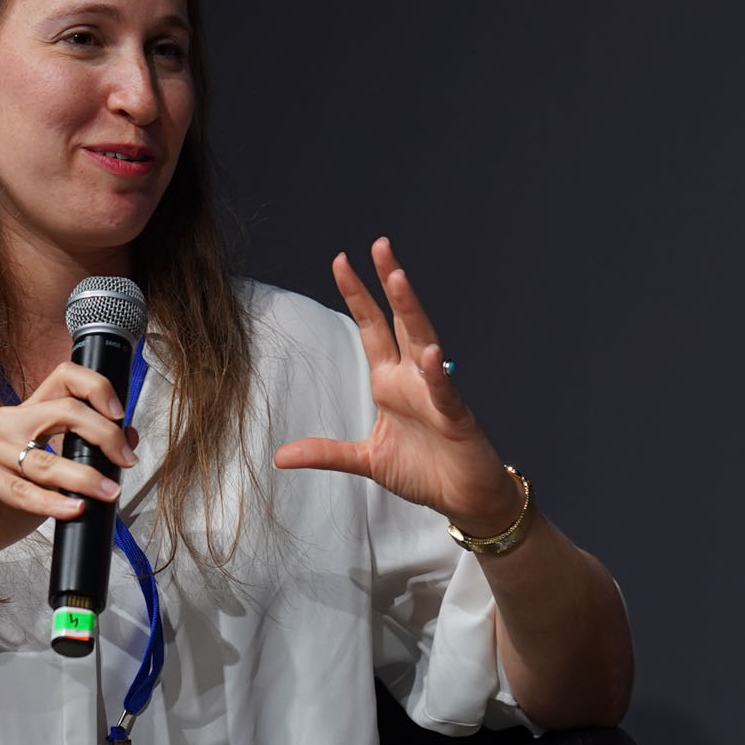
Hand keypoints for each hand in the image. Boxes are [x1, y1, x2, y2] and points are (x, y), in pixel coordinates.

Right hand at [0, 360, 140, 584]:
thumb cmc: (8, 506)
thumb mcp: (56, 478)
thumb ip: (85, 454)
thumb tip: (128, 437)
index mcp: (27, 413)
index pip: (64, 376)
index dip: (96, 387)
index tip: (119, 415)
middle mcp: (5, 420)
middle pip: (64, 410)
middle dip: (104, 435)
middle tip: (125, 462)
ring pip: (46, 459)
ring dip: (85, 478)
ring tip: (108, 493)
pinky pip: (21, 489)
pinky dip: (52, 503)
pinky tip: (74, 510)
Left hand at [274, 238, 525, 535]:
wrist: (464, 499)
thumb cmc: (423, 471)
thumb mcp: (365, 460)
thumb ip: (326, 452)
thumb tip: (281, 456)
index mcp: (389, 382)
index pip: (371, 328)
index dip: (357, 296)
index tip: (341, 261)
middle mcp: (413, 378)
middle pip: (399, 321)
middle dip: (390, 283)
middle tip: (380, 245)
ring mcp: (436, 394)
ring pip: (424, 343)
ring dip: (412, 312)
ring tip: (399, 279)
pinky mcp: (456, 419)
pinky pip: (446, 393)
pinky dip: (439, 375)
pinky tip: (432, 355)